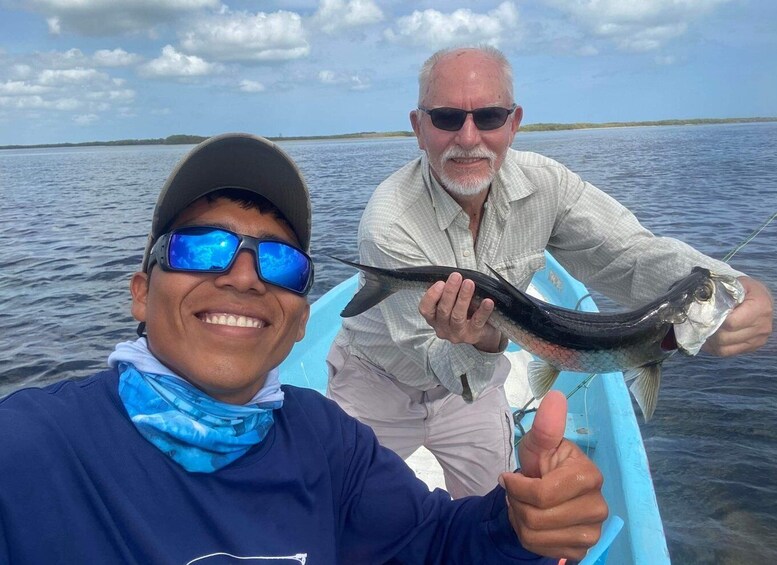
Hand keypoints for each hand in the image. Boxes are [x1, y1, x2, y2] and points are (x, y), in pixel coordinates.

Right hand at [418, 272, 504, 352]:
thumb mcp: (452, 304)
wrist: (482, 332)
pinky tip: (488, 301)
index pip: (426, 309)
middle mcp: (442, 328)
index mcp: (434, 319)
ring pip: (457, 316)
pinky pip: (477, 322)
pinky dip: (483, 311)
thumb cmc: (464, 313)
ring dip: (463, 298)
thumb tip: (451, 277)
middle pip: (443, 310)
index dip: (431, 296)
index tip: (440, 283)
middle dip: (450, 291)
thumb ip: (448, 293)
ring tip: (469, 283)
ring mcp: (457, 334)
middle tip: (456, 277)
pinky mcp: (473, 335)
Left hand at [499, 391, 607, 559]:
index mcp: (589, 476)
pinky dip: (527, 536)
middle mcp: (598, 506)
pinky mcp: (582, 550)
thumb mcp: (537, 445)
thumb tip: (555, 396)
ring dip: (519, 520)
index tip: (510, 478)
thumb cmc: (542, 465)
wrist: (544, 494)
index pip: (543, 493)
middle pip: (537, 517)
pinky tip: (532, 522)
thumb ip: (546, 427)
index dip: (518, 487)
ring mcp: (593, 531)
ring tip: (523, 506)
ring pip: (536, 535)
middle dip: (516, 504)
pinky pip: (541, 550)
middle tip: (516, 494)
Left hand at [702, 276, 772, 355]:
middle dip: (710, 331)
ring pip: (725, 348)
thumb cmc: (747, 291)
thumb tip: (704, 303)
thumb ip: (724, 291)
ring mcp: (758, 339)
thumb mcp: (738, 284)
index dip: (714, 320)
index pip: (730, 322)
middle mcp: (762, 326)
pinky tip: (708, 340)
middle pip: (726, 337)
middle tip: (700, 325)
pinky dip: (715, 348)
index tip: (704, 315)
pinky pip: (728, 353)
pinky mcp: (753, 346)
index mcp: (759, 308)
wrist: (762, 301)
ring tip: (703, 332)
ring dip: (710, 341)